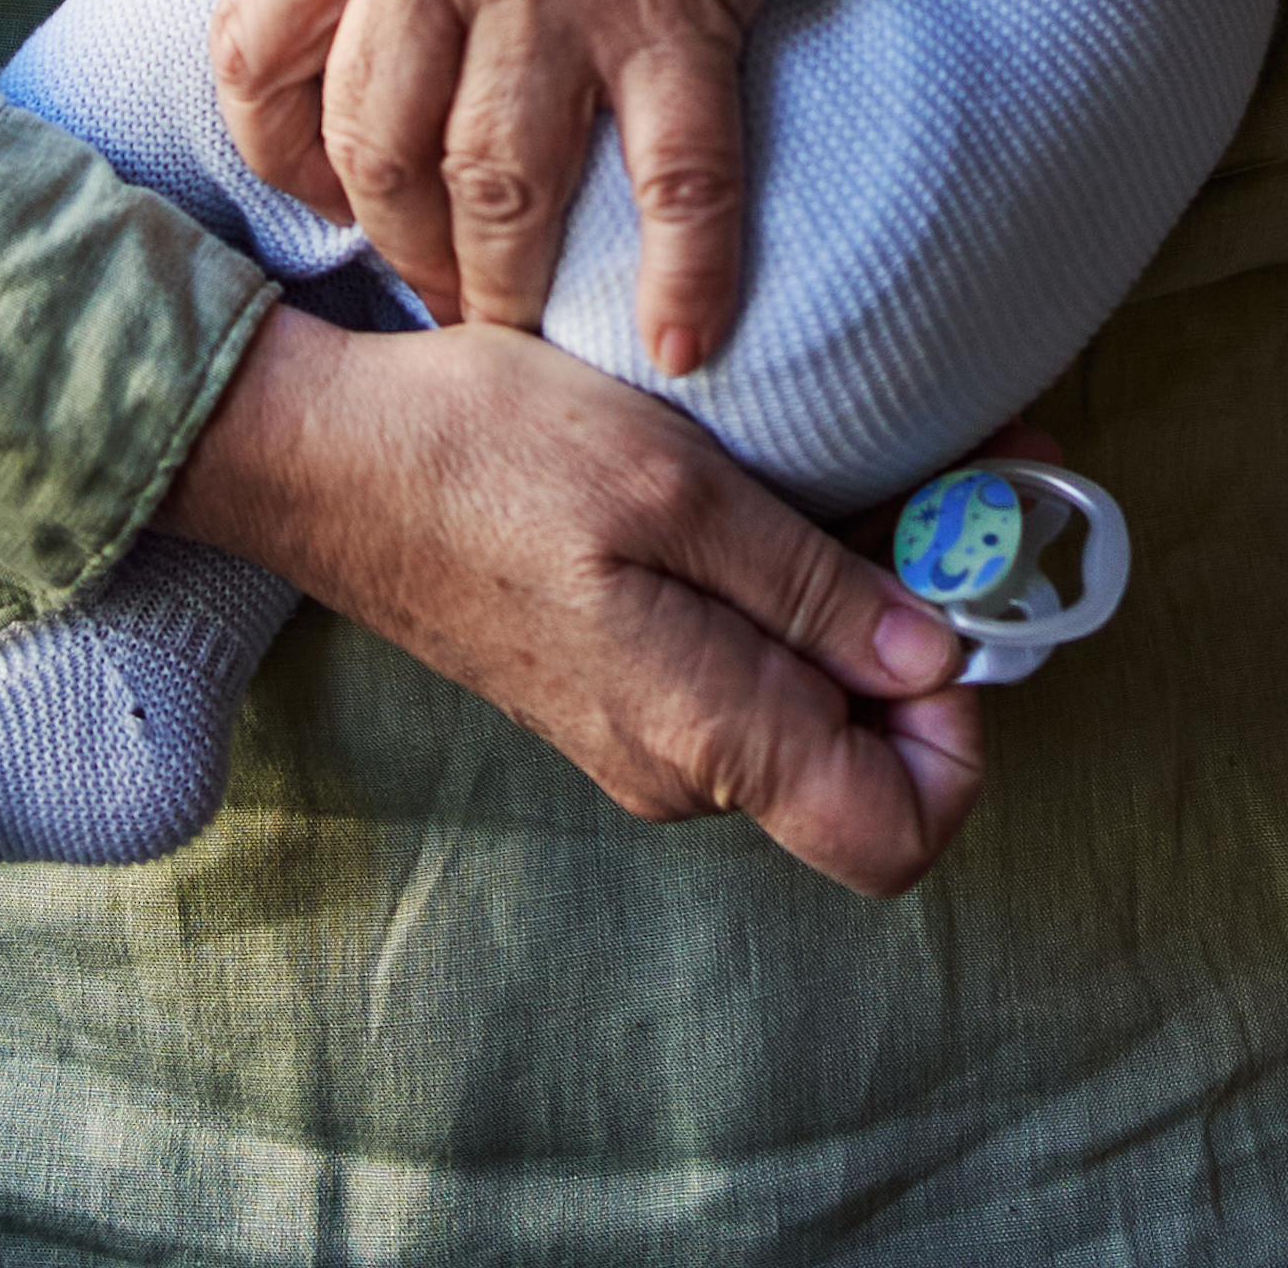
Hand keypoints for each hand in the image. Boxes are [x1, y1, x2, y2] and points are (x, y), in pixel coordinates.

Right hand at [158, 305, 984, 894]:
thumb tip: (941, 659)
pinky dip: (799, 595)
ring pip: (814, 704)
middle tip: (963, 486)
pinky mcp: (617, 685)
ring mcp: (644, 732)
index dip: (966, 735)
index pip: (899, 834)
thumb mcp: (672, 488)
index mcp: (702, 736)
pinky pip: (750, 671)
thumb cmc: (483, 452)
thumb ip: (809, 590)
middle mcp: (681, 766)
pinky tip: (796, 495)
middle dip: (934, 633)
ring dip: (869, 600)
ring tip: (891, 470)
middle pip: (870, 759)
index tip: (963, 598)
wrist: (321, 457)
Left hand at [209, 0, 1082, 370]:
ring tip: (525, 333)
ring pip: (493, 188)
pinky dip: (687, 275)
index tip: (330, 192)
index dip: (280, 152)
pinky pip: (675, 178)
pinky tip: (693, 340)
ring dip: (503, 285)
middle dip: (394, 244)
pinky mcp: (683, 1)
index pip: (255, 53)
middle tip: (437, 288)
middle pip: (369, 147)